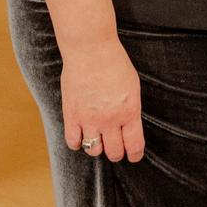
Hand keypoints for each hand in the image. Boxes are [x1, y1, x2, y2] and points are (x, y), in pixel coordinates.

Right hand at [60, 37, 144, 162]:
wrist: (91, 50)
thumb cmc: (115, 63)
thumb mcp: (132, 85)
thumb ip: (130, 108)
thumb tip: (128, 125)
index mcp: (130, 110)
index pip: (134, 145)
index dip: (134, 154)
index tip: (134, 157)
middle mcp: (110, 119)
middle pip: (114, 152)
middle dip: (117, 153)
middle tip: (116, 149)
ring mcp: (89, 120)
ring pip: (94, 151)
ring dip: (97, 148)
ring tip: (99, 140)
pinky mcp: (72, 116)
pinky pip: (73, 142)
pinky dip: (77, 143)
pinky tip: (81, 136)